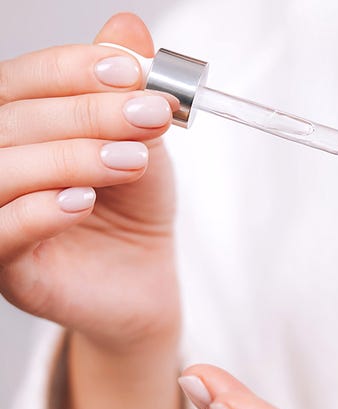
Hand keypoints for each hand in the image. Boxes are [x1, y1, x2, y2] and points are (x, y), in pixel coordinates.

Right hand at [0, 13, 179, 349]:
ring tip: (132, 159)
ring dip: (71, 157)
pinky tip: (82, 201)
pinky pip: (3, 233)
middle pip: (14, 120)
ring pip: (4, 171)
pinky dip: (40, 212)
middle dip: (86, 113)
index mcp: (20, 126)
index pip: (23, 83)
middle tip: (149, 116)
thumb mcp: (140, 144)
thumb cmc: (134, 208)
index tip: (133, 71)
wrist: (144, 276)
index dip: (72, 70)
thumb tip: (129, 29)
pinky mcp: (8, 268)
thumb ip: (127, 95)